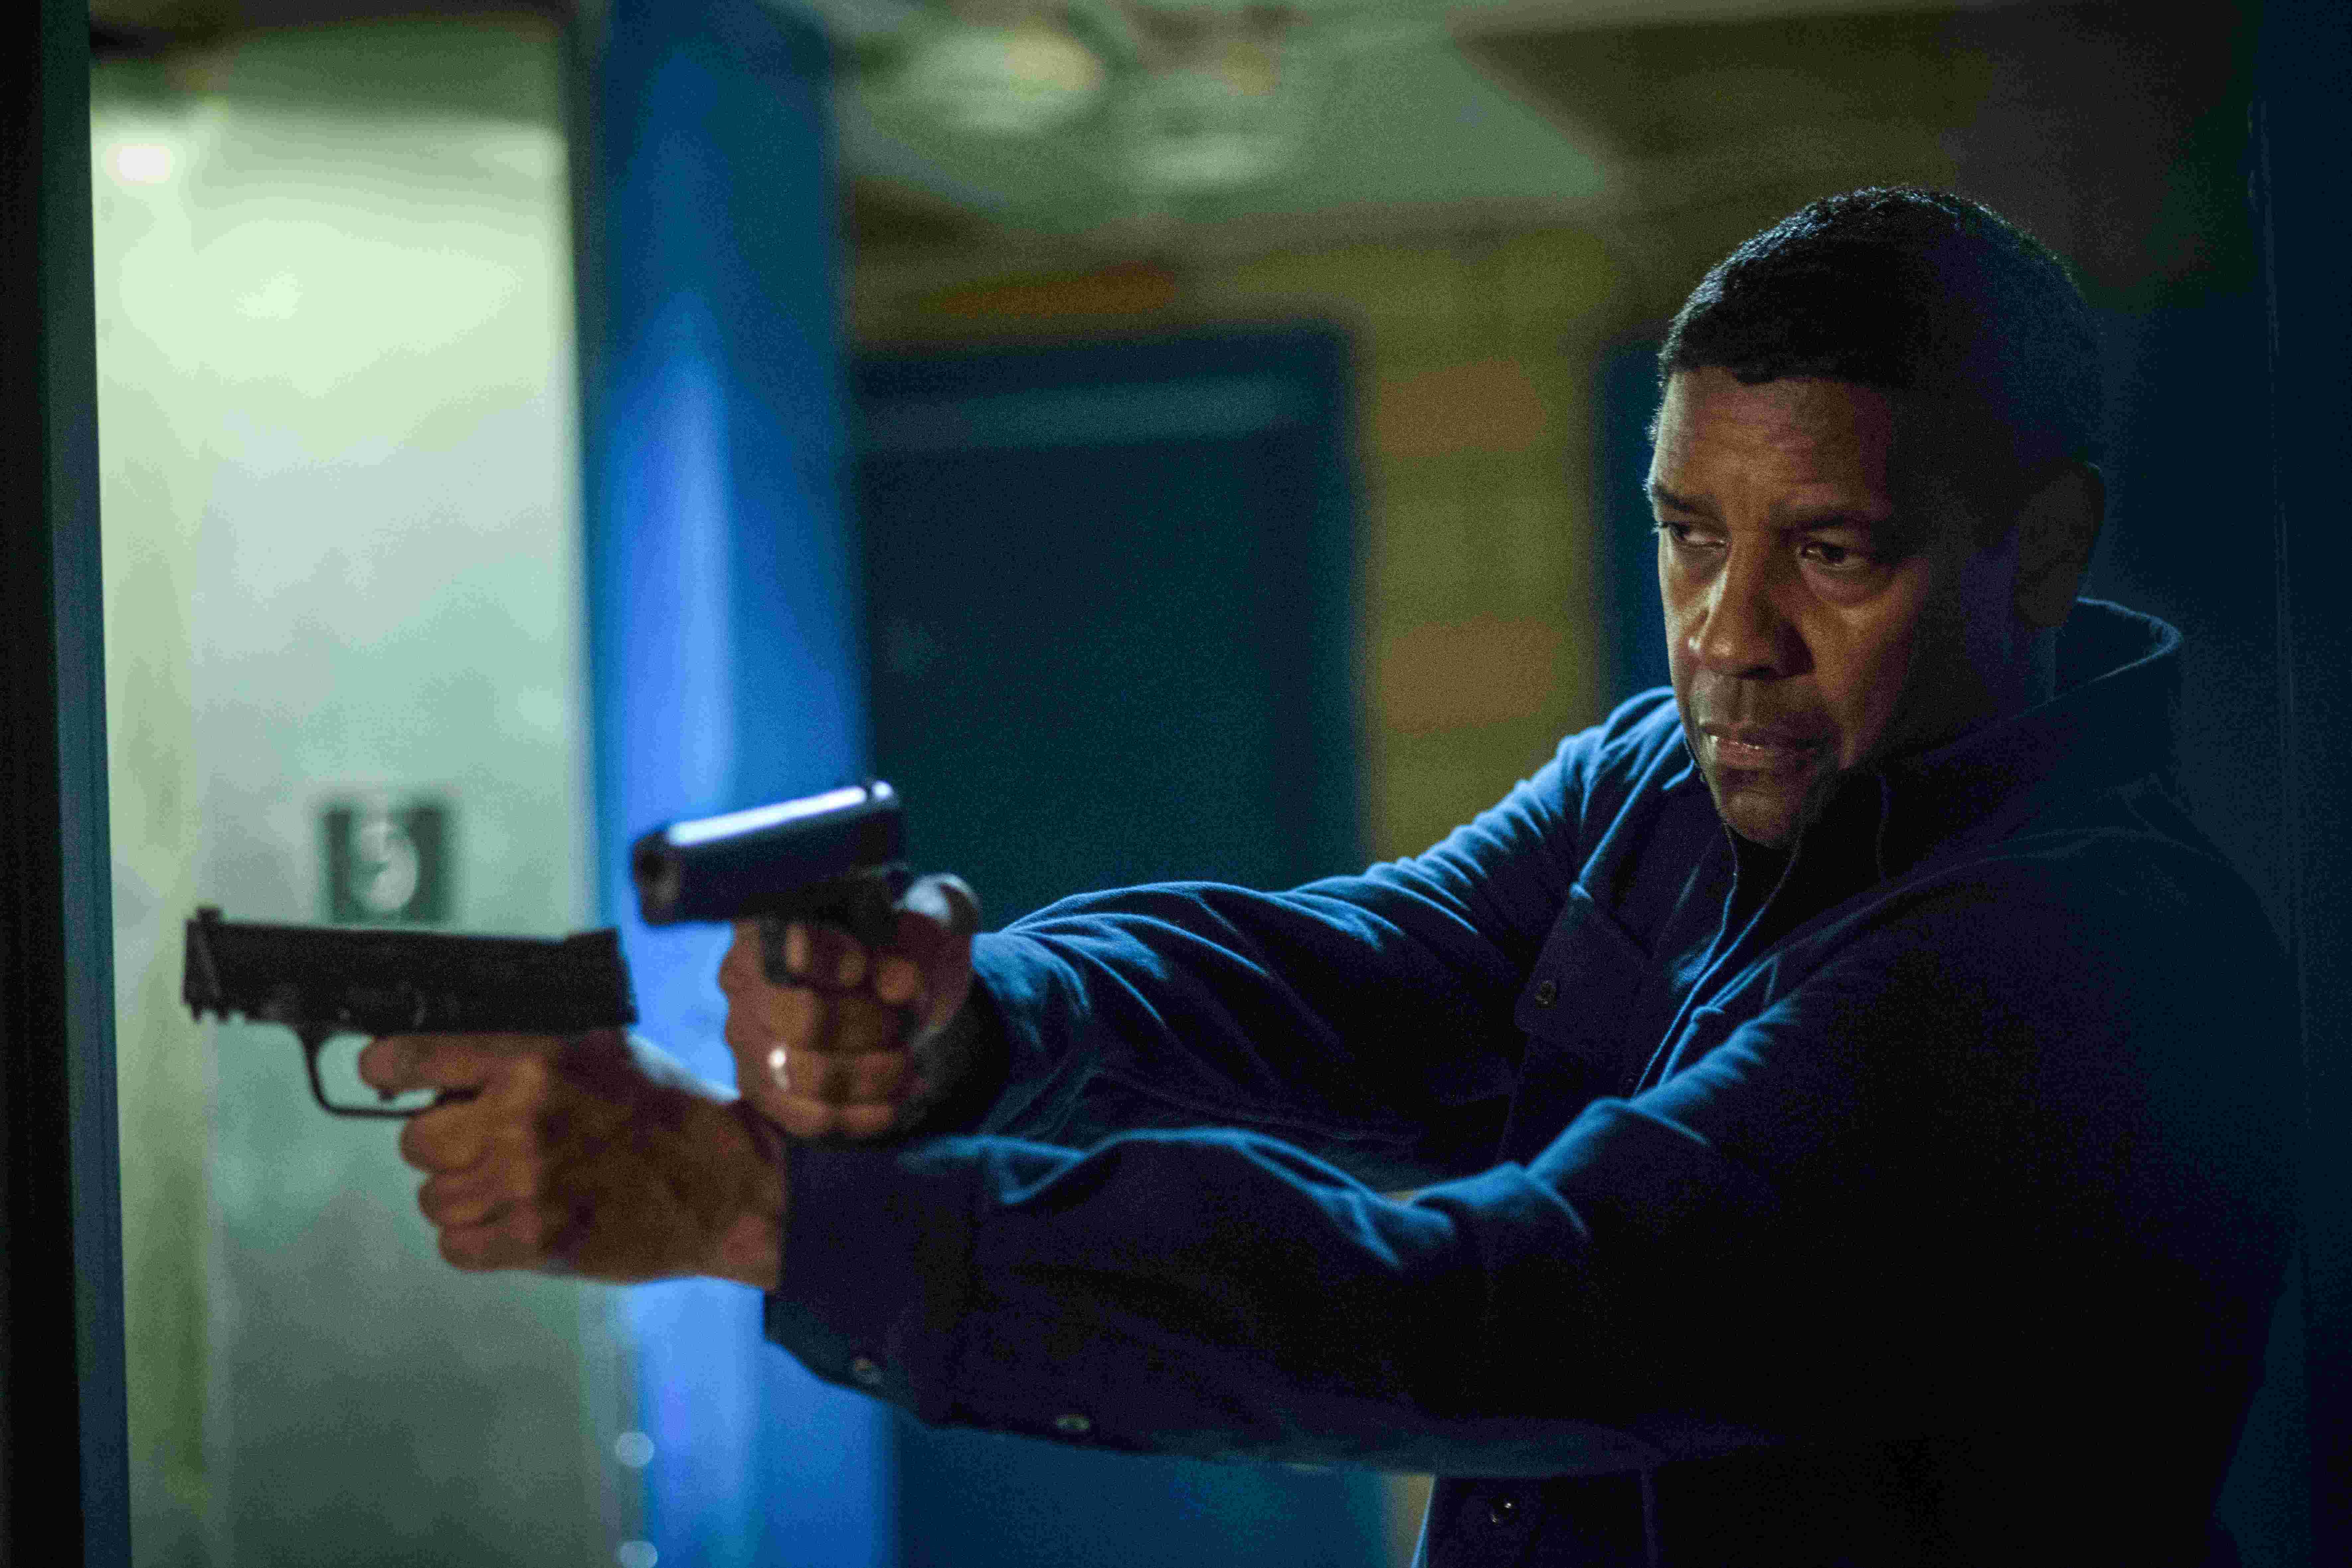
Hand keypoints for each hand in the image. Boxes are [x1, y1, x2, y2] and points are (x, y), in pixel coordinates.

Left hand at [355, 1028, 785, 1288]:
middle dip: (444, 1143)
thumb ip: (526, 1050)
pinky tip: (515, 1221)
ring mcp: (524, 1185)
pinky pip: (455, 1246)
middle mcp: (520, 1119)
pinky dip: (476, 1239)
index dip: (388, 1066)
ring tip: (511, 1186)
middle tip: (485, 1145)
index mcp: (535, 1060)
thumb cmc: (665, 1110)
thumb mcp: (602, 1050)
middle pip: (415, 1140)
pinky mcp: (535, 1242)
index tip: (382, 1073)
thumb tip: (449, 1067)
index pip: (417, 1057)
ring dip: (462, 1194)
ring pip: (433, 1198)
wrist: (724, 1183)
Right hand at [717, 873, 978, 1140]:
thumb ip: (917, 942)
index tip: (864, 967)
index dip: (829, 959)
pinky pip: (809, 1118)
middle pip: (801, 1019)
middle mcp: (744, 977)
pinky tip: (897, 1098)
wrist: (902, 995)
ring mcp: (746, 1037)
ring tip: (906, 1063)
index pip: (787, 943)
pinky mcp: (763, 1090)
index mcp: (778, 917)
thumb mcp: (926, 929)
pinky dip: (864, 1114)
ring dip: (873, 1074)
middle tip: (899, 1021)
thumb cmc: (906, 948)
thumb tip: (897, 985)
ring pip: (806, 1075)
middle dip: (869, 1027)